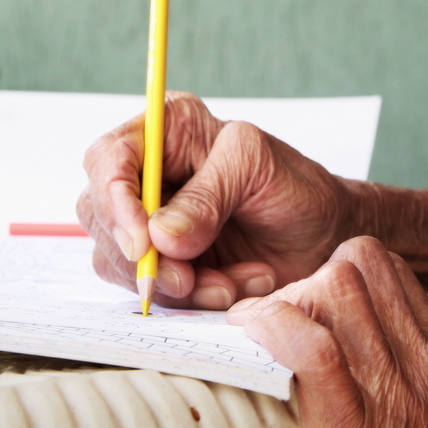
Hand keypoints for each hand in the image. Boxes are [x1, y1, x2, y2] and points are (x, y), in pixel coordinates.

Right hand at [77, 92, 353, 308]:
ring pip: (119, 260)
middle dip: (142, 256)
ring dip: (175, 284)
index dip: (114, 200)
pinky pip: (149, 289)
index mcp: (167, 129)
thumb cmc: (297, 189)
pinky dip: (190, 299)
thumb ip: (209, 196)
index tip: (144, 244)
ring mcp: (150, 221)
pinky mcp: (161, 262)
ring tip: (233, 282)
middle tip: (188, 279)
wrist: (326, 239)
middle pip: (101, 214)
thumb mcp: (260, 170)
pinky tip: (234, 287)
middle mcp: (148, 173)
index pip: (109, 157)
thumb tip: (159, 237)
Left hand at [228, 236, 427, 427]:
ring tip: (263, 329)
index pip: (388, 270)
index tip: (314, 303)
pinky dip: (274, 326)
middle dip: (314, 279)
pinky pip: (311, 345)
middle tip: (285, 318)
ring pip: (334, 290)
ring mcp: (395, 392)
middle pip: (358, 266)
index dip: (341, 274)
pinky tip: (250, 329)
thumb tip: (412, 351)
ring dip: (290, 300)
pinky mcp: (351, 425)